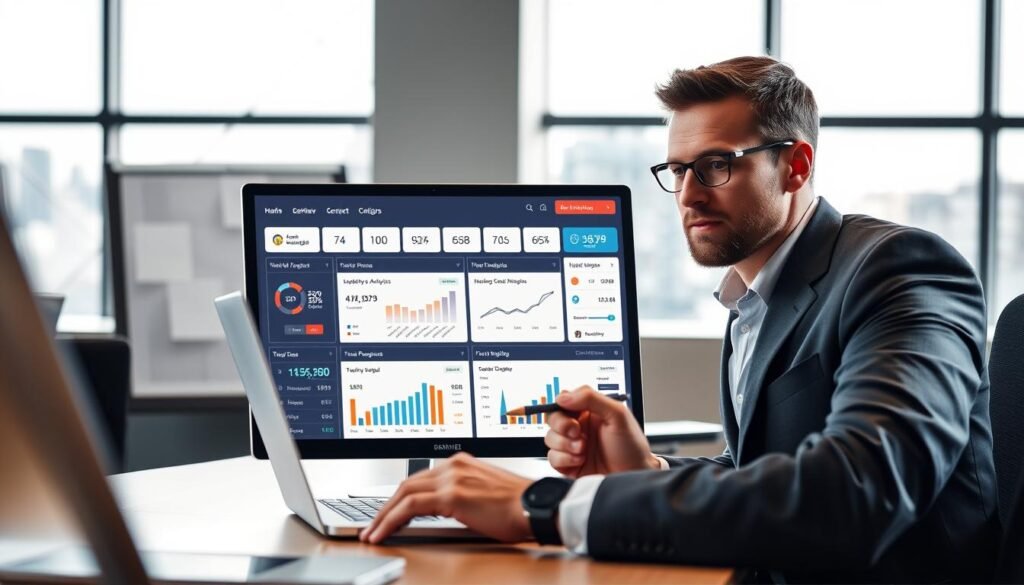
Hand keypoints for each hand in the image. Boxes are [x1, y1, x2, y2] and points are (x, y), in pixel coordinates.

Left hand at [359, 452, 533, 543]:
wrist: (536, 506)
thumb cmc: (519, 506)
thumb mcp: (485, 493)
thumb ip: (462, 494)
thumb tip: (443, 509)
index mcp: (461, 463)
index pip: (420, 479)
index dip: (399, 498)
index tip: (388, 512)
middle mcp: (453, 465)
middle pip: (406, 485)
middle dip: (385, 507)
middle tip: (372, 525)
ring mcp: (451, 478)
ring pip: (403, 495)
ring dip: (383, 515)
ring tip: (372, 533)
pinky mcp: (451, 495)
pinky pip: (410, 507)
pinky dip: (391, 520)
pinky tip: (383, 533)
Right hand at [545, 385, 659, 477]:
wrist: (634, 476)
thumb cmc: (632, 447)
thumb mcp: (617, 415)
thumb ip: (591, 398)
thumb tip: (563, 397)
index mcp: (590, 411)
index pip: (564, 401)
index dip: (562, 405)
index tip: (572, 414)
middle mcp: (579, 427)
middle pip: (552, 418)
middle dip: (562, 426)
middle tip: (578, 432)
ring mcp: (572, 446)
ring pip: (550, 438)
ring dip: (565, 444)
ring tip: (583, 450)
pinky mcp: (568, 465)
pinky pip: (552, 458)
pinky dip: (564, 459)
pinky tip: (580, 460)